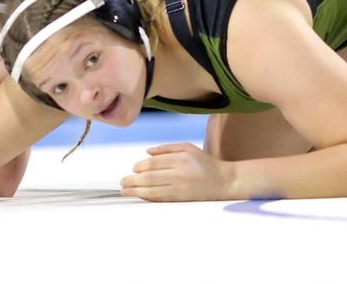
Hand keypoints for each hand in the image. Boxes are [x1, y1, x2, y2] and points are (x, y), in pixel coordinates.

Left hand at [120, 142, 234, 201]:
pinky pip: (161, 198)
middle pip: (150, 177)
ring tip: (125, 191)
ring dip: (136, 191)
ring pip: (153, 190)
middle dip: (133, 181)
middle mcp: (180, 173)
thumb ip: (166, 148)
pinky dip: (148, 197)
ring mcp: (181, 187)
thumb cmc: (204, 163)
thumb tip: (147, 152)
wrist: (224, 181)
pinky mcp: (182, 198)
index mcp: (181, 158)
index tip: (133, 169)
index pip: (154, 163)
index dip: (140, 167)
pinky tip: (140, 196)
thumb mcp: (187, 148)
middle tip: (122, 182)